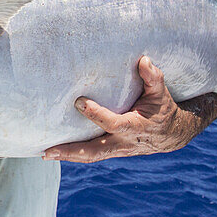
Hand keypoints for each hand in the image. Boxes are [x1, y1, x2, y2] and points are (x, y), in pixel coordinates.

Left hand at [43, 56, 216, 162]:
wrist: (172, 135)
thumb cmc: (163, 109)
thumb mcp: (162, 93)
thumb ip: (153, 77)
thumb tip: (143, 60)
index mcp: (135, 127)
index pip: (113, 123)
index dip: (97, 114)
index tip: (79, 102)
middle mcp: (123, 142)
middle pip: (95, 151)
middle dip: (71, 151)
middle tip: (48, 150)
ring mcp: (116, 149)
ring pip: (90, 157)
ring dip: (67, 156)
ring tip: (44, 153)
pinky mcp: (111, 150)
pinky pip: (90, 155)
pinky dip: (73, 155)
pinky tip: (55, 151)